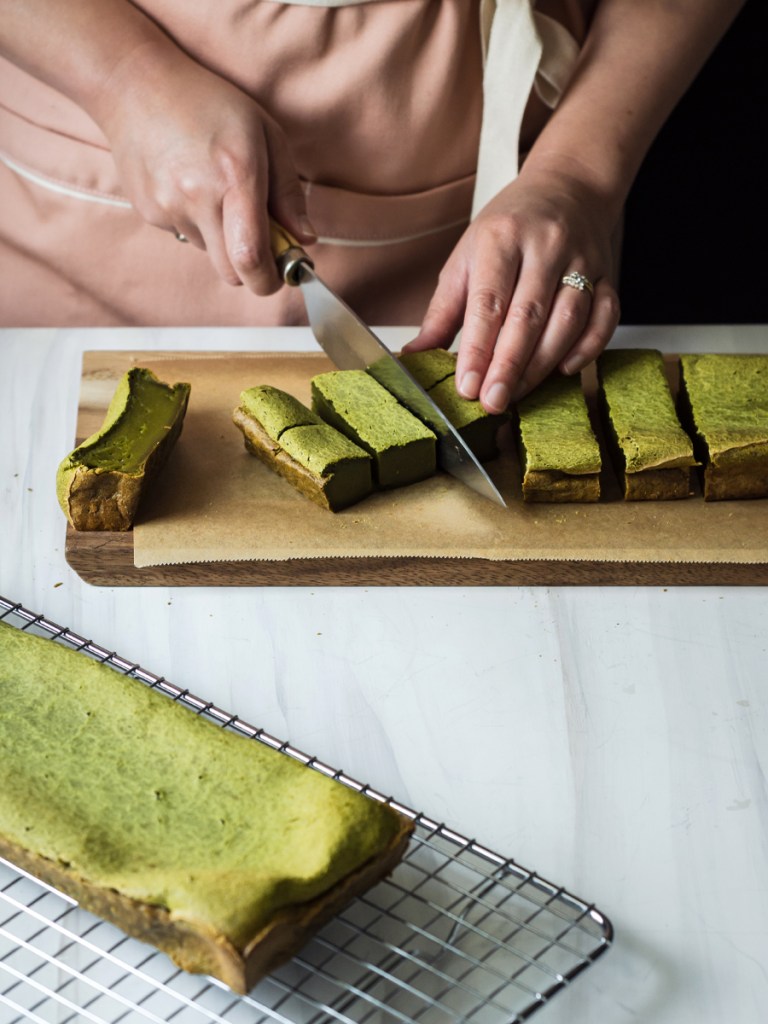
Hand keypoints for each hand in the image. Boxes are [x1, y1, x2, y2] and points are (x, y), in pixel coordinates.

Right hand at [96, 40, 314, 293]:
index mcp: (236, 176)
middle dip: (250, 268)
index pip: (252, 259)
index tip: (281, 273)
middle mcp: (199, 198)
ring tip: (215, 192)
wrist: (136, 85)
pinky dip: (196, 223)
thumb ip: (288, 193)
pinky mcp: (149, 212)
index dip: (269, 280)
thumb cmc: (209, 104)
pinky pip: (185, 235)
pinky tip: (188, 185)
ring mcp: (169, 207)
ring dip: (222, 238)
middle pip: (231, 274)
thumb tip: (305, 240)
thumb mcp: (265, 134)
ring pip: (209, 253)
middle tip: (258, 241)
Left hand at [405, 165, 620, 411]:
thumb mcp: (467, 257)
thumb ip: (442, 312)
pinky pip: (605, 317)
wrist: (569, 185)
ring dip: (542, 364)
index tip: (468, 385)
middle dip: (509, 366)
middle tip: (492, 402)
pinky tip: (564, 369)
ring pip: (568, 320)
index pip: (488, 302)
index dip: (478, 348)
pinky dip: (588, 348)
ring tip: (518, 394)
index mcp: (502, 238)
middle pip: (528, 315)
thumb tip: (414, 356)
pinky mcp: (608, 274)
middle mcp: (545, 246)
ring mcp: (582, 259)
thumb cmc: (511, 227)